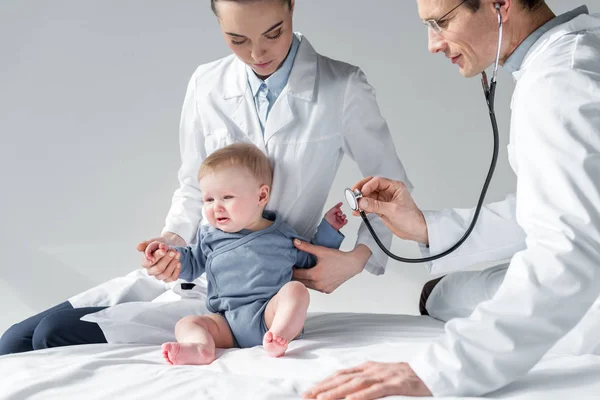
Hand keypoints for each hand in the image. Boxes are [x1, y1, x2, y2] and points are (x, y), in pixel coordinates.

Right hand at [136, 236, 180, 281]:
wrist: (169, 247)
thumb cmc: (159, 246)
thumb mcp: (153, 242)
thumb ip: (147, 244)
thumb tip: (139, 247)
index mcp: (145, 262)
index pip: (149, 262)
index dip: (157, 256)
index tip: (163, 250)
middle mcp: (151, 270)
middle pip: (158, 269)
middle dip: (167, 259)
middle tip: (173, 251)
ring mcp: (159, 275)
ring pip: (165, 274)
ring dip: (173, 263)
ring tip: (177, 254)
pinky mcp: (167, 278)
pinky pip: (172, 278)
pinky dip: (177, 270)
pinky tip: (178, 263)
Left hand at [292, 242, 370, 293]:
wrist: (352, 264)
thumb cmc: (339, 258)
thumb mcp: (321, 251)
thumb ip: (306, 247)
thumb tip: (295, 242)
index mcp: (315, 275)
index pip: (297, 275)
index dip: (292, 269)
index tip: (290, 265)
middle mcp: (318, 284)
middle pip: (301, 282)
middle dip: (296, 276)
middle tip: (295, 268)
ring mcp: (323, 289)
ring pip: (308, 286)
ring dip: (304, 280)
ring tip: (303, 272)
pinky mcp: (328, 291)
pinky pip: (316, 288)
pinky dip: (313, 283)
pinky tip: (313, 276)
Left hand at [303, 362, 431, 398]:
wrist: (432, 373)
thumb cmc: (406, 379)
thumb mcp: (382, 377)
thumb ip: (365, 382)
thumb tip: (346, 393)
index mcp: (368, 368)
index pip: (341, 375)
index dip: (324, 383)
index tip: (309, 392)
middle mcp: (373, 370)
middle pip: (344, 378)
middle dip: (324, 388)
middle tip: (307, 396)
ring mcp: (384, 376)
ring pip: (356, 384)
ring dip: (337, 392)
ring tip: (322, 399)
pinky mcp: (397, 384)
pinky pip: (377, 390)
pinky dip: (362, 395)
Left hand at [323, 202, 347, 230]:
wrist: (329, 226)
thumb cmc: (327, 220)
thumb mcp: (330, 212)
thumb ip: (335, 208)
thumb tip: (339, 208)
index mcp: (332, 213)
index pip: (336, 208)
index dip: (338, 205)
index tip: (341, 203)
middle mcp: (336, 216)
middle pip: (341, 212)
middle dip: (340, 212)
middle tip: (338, 214)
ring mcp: (339, 220)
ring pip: (344, 216)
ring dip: (343, 216)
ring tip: (341, 217)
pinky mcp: (341, 223)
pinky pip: (346, 221)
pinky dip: (345, 220)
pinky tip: (344, 220)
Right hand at [353, 176, 428, 244]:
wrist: (416, 231)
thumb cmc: (412, 218)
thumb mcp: (393, 210)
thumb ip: (376, 205)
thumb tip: (362, 201)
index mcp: (394, 187)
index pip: (377, 181)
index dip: (367, 185)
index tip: (361, 193)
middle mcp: (388, 192)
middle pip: (370, 187)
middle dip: (361, 191)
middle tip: (353, 196)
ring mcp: (384, 200)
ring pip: (368, 196)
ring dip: (360, 201)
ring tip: (355, 206)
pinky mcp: (381, 209)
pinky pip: (368, 206)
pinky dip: (362, 208)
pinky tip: (358, 212)